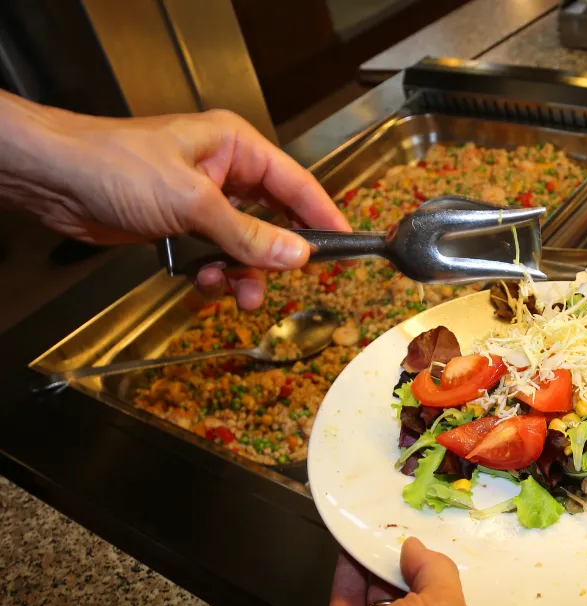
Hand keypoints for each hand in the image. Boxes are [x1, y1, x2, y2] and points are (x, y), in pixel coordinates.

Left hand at [3, 96, 347, 309]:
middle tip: (288, 280)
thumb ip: (249, 233)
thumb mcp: (193, 202)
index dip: (323, 215)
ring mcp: (203, 199)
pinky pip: (217, 254)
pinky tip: (206, 282)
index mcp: (235, 146)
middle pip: (274, 218)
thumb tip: (297, 254)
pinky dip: (217, 273)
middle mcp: (224, 170)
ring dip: (245, 271)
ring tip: (239, 294)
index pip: (296, 183)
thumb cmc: (114, 165)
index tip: (347, 244)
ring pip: (245, 243)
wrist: (54, 179)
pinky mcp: (182, 224)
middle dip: (277, 255)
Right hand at [269, 540, 517, 605]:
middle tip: (428, 527)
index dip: (490, 580)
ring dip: (388, 567)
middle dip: (431, 566)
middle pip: (438, 603)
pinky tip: (353, 549)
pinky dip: (354, 579)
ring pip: (393, 601)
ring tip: (388, 530)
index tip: (484, 546)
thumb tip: (419, 551)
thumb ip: (439, 574)